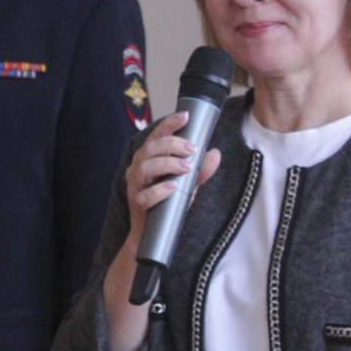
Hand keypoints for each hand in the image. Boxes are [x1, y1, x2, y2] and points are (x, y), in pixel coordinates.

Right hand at [121, 109, 221, 239]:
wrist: (151, 235)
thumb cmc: (167, 203)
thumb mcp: (187, 184)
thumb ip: (201, 170)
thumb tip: (215, 153)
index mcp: (149, 157)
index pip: (157, 135)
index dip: (170, 123)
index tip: (186, 116)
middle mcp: (139, 167)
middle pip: (151, 148)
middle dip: (173, 144)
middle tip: (192, 149)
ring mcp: (135, 185)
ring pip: (145, 167)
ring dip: (168, 164)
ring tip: (187, 166)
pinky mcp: (137, 203)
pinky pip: (146, 195)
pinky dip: (160, 189)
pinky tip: (174, 186)